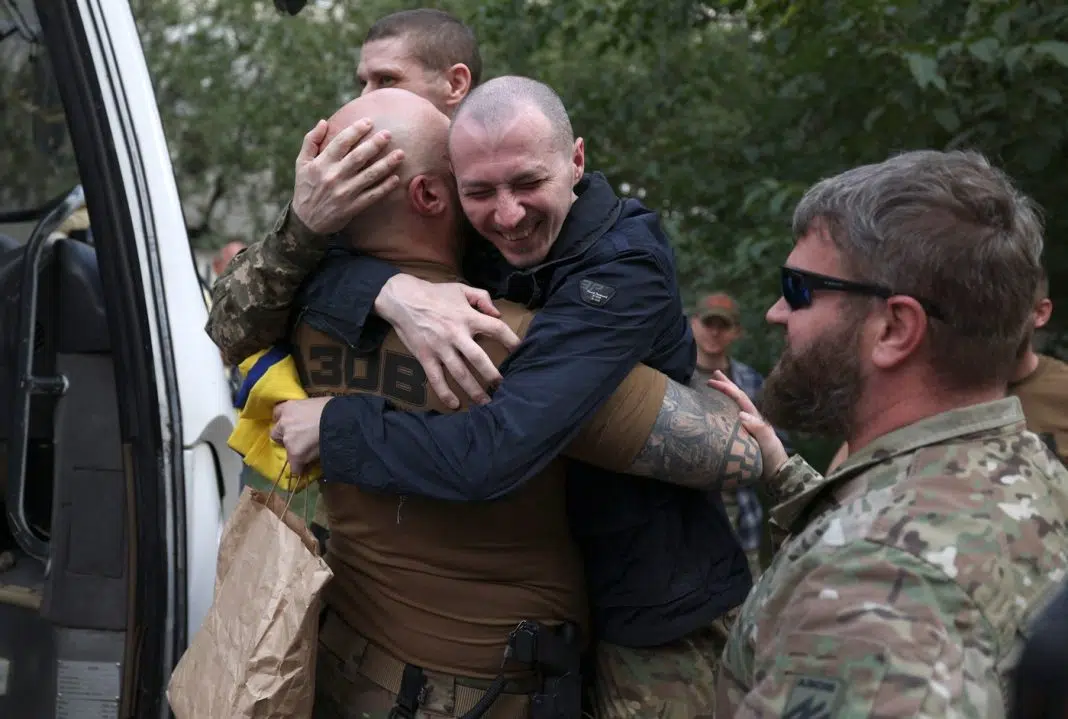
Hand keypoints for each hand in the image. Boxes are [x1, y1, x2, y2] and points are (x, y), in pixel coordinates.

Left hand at [270, 397, 331, 476]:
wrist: (342, 422)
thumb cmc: (334, 409)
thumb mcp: (316, 404)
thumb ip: (308, 411)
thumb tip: (311, 417)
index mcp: (289, 407)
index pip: (277, 414)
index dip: (284, 420)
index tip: (291, 424)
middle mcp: (284, 423)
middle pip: (276, 433)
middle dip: (285, 437)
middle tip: (298, 439)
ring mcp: (288, 440)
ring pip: (286, 451)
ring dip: (295, 452)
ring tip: (308, 454)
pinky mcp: (295, 454)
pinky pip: (295, 466)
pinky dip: (299, 468)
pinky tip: (306, 469)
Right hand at [291, 118, 404, 234]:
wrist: (306, 221)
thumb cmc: (305, 187)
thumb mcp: (301, 163)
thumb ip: (311, 141)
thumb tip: (323, 122)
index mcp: (321, 164)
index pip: (341, 142)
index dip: (356, 130)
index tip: (369, 122)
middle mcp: (334, 177)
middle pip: (358, 157)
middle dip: (375, 144)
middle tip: (388, 134)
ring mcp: (345, 193)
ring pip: (369, 175)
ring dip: (386, 164)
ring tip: (400, 154)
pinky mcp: (353, 207)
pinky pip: (372, 195)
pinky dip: (385, 187)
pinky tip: (396, 178)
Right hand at [375, 274, 520, 409]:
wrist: (402, 298)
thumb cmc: (434, 293)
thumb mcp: (461, 288)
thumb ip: (482, 297)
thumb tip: (497, 313)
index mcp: (467, 317)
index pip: (496, 329)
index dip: (511, 340)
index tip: (520, 351)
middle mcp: (455, 334)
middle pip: (479, 358)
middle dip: (493, 375)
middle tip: (504, 387)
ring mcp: (440, 347)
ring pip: (460, 373)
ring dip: (474, 390)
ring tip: (486, 403)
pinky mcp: (425, 356)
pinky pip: (436, 378)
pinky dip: (445, 393)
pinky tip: (455, 404)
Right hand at [707, 370, 788, 477]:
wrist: (777, 473)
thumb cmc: (772, 457)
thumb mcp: (767, 442)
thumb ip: (757, 428)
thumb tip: (741, 413)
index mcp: (755, 417)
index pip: (739, 398)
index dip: (726, 387)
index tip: (711, 381)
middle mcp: (751, 419)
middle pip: (737, 397)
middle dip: (727, 384)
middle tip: (714, 373)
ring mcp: (747, 426)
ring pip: (734, 405)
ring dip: (726, 394)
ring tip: (715, 384)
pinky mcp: (743, 436)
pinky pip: (731, 418)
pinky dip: (724, 409)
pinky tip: (717, 409)